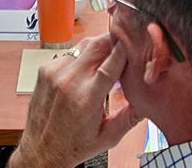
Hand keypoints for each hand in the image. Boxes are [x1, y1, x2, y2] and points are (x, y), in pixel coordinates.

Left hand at [9, 35, 141, 167]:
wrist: (41, 150)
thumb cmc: (73, 145)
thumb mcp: (108, 136)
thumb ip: (131, 117)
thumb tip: (149, 101)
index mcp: (87, 99)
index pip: (110, 63)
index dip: (124, 49)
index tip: (134, 43)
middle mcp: (69, 82)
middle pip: (97, 45)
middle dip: (114, 41)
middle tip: (124, 45)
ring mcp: (55, 73)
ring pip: (84, 45)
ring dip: (98, 47)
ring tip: (107, 58)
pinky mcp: (46, 70)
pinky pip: (70, 53)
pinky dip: (82, 56)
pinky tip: (87, 69)